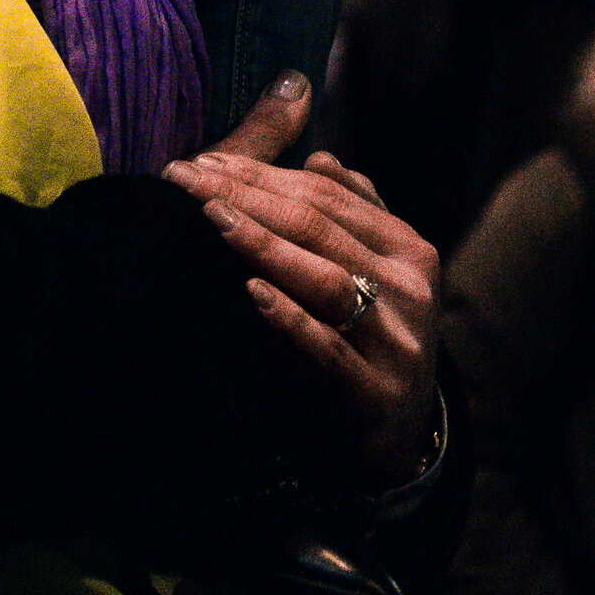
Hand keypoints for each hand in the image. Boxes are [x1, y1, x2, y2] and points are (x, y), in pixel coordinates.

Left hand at [165, 79, 439, 480]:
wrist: (398, 440)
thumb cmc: (371, 343)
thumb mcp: (373, 273)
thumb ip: (352, 211)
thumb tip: (320, 154)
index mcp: (408, 248)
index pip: (327, 195)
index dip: (263, 171)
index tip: (201, 159)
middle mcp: (409, 289)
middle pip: (320, 228)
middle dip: (247, 196)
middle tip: (184, 179)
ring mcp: (397, 343)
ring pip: (328, 281)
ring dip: (265, 245)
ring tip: (212, 219)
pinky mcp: (375, 394)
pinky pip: (329, 351)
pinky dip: (290, 319)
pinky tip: (251, 292)